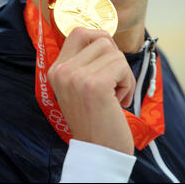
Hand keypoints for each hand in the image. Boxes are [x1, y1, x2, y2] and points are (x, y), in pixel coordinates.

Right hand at [47, 27, 135, 154]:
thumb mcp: (80, 87)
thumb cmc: (95, 119)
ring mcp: (75, 77)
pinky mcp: (94, 85)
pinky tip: (119, 101)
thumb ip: (85, 62)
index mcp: (56, 70)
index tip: (108, 58)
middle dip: (116, 59)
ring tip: (115, 96)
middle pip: (102, 39)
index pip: (79, 32)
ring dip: (123, 74)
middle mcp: (62, 71)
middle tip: (113, 83)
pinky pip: (122, 66)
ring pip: (114, 52)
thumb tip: (106, 37)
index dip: (99, 37)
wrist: (98, 152)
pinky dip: (128, 83)